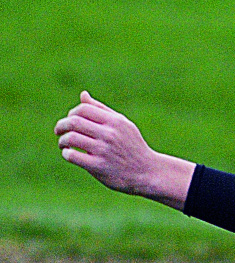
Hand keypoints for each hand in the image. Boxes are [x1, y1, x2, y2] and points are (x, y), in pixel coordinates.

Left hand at [54, 91, 194, 208]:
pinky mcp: (98, 166)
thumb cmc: (131, 145)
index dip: (71, 113)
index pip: (83, 109)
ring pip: (72, 138)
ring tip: (63, 144)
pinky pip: (74, 156)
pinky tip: (68, 153)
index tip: (69, 120)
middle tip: (58, 131)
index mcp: (114, 120)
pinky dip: (66, 153)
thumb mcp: (121, 123)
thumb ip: (100, 109)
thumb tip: (83, 95)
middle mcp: (108, 133)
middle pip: (75, 122)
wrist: (145, 170)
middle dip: (61, 125)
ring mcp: (103, 150)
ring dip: (62, 140)